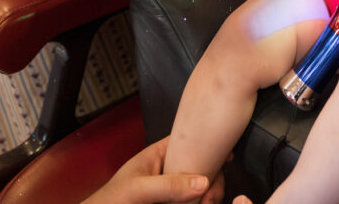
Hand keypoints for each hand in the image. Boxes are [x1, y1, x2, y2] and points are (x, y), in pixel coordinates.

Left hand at [81, 137, 225, 203]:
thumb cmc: (111, 202)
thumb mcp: (138, 190)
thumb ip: (168, 184)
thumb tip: (203, 181)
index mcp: (159, 156)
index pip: (187, 141)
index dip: (208, 144)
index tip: (227, 155)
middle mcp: (169, 171)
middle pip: (200, 167)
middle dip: (212, 180)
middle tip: (213, 197)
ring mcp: (172, 192)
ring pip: (200, 187)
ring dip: (210, 195)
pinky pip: (194, 201)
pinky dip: (203, 202)